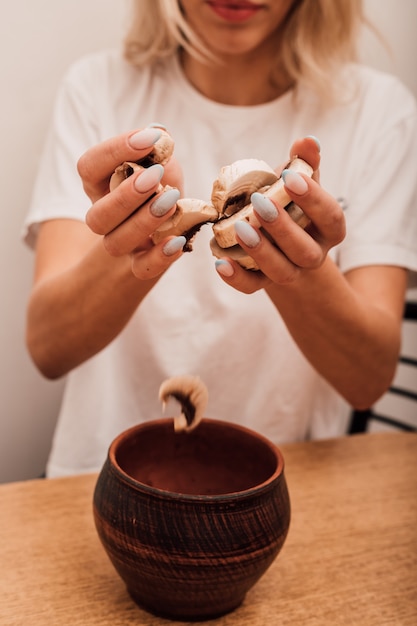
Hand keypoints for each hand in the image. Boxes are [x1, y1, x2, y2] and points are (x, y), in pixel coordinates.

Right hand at [80, 127, 185, 278]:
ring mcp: (121, 243)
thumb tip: (159, 133)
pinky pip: (142, 269)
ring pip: (115, 243)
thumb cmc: (162, 184)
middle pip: (97, 216)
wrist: (175, 220)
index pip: (89, 167)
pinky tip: (178, 241)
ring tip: (171, 200)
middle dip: (126, 195)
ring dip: (143, 222)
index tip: (149, 138)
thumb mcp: (160, 161)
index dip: (114, 151)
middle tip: (156, 175)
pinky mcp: (141, 263)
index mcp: (99, 185)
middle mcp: (103, 216)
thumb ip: (157, 148)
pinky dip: (159, 258)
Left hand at [214, 136, 345, 291]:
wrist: (281, 241)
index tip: (289, 178)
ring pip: (281, 272)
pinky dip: (236, 278)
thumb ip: (304, 163)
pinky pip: (251, 287)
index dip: (313, 199)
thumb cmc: (292, 205)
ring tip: (239, 227)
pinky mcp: (263, 283)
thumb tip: (308, 140)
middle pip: (304, 250)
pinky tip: (220, 261)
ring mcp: (289, 272)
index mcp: (329, 229)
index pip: (330, 217)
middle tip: (259, 202)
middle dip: (283, 227)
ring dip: (261, 251)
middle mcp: (313, 255)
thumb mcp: (299, 183)